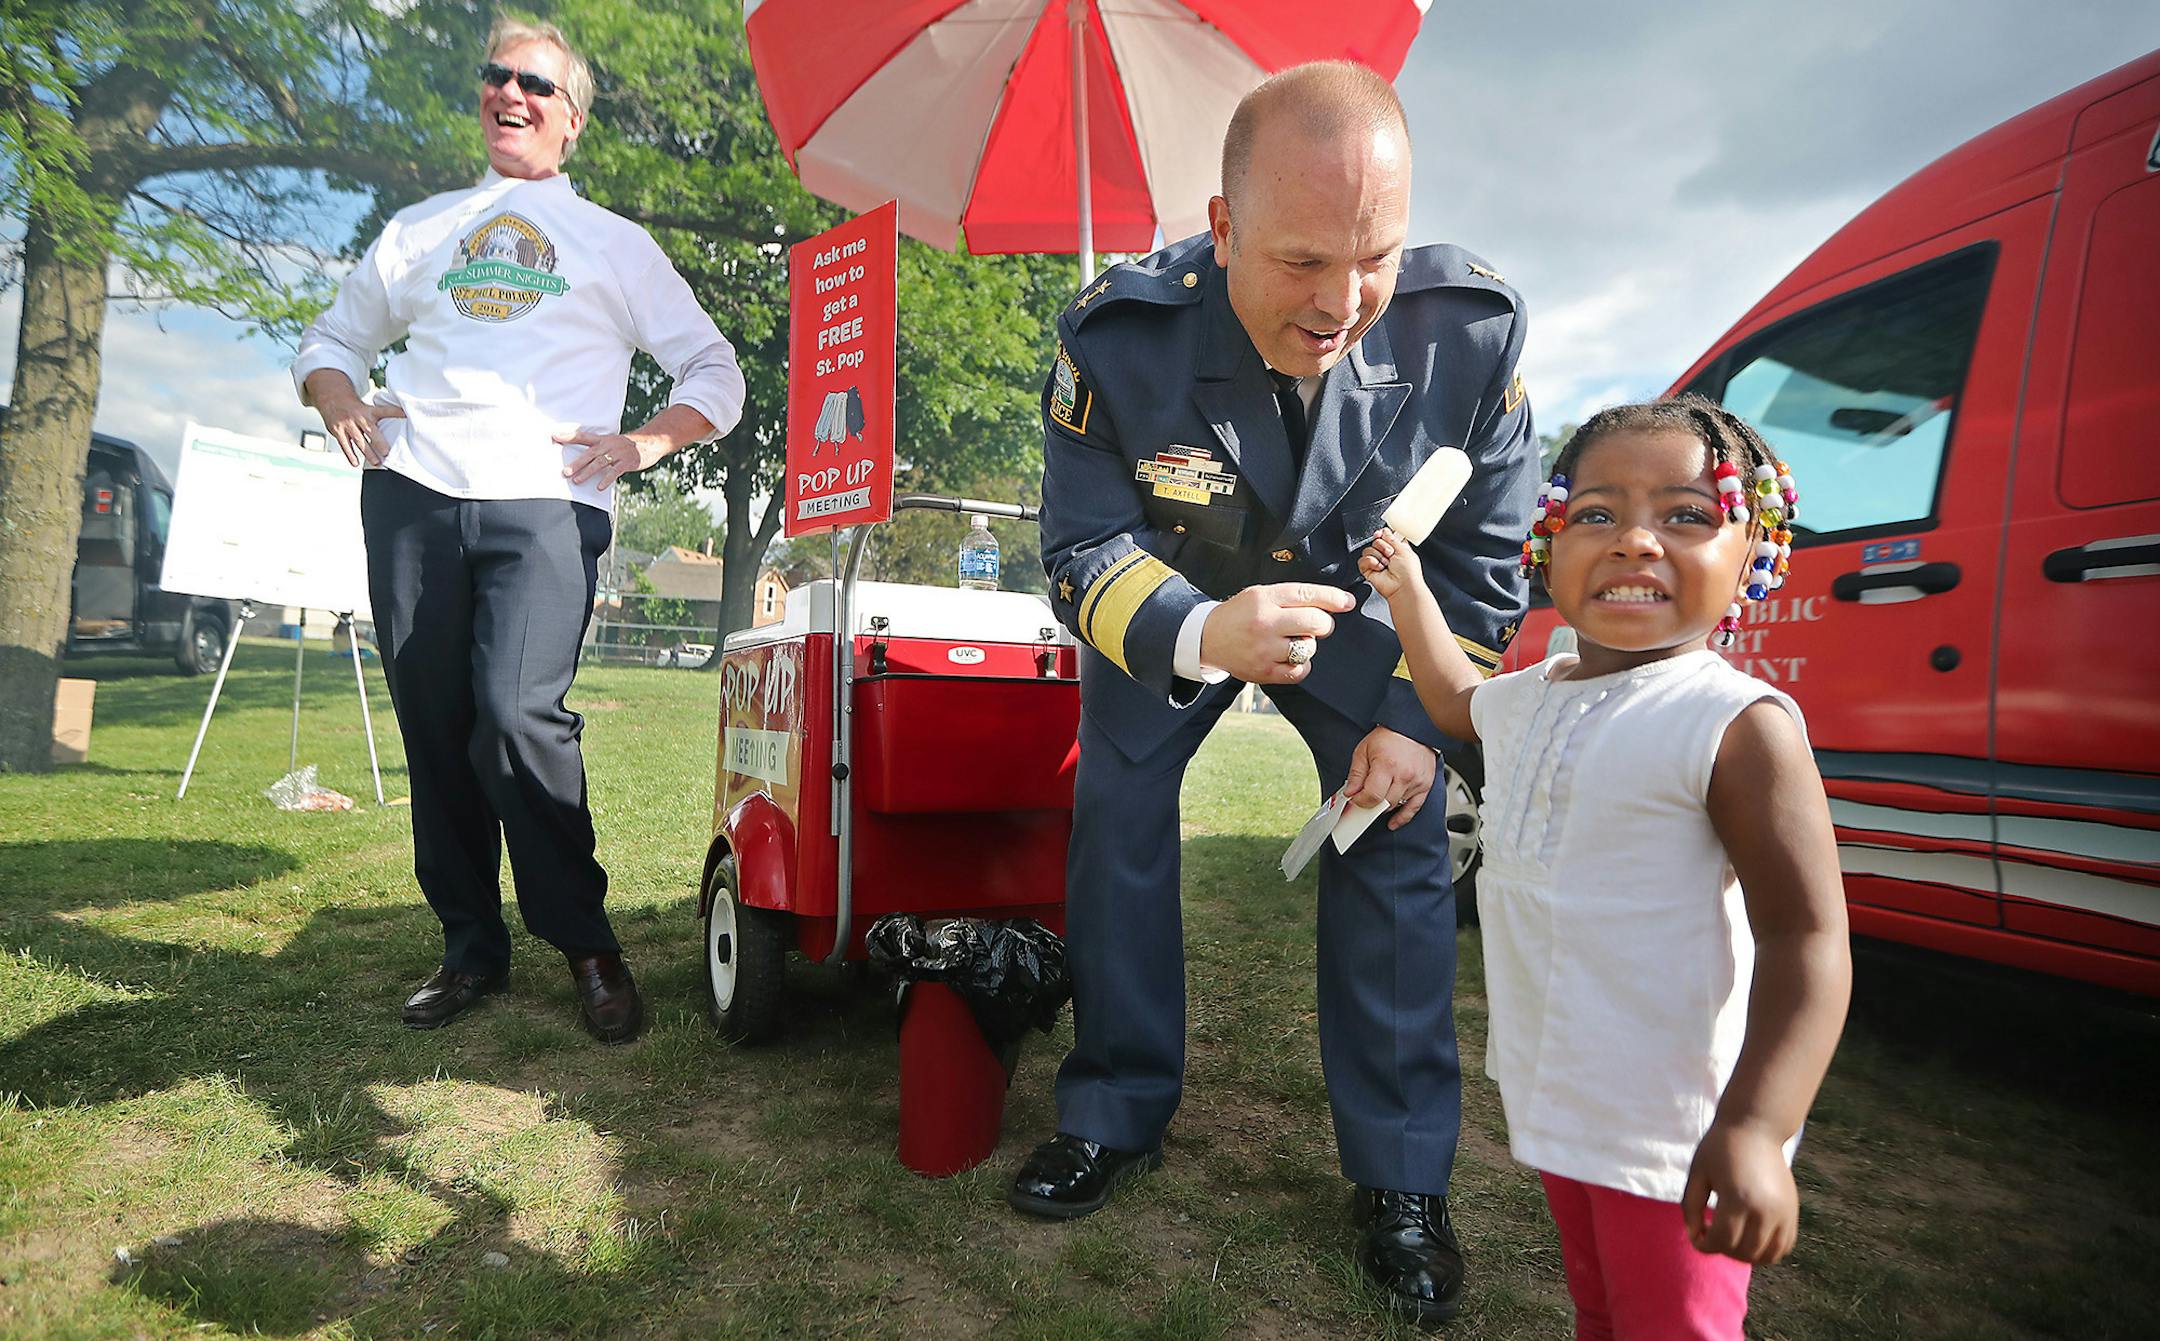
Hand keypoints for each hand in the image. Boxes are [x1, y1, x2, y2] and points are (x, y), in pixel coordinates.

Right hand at [316, 390, 405, 467]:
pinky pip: (345, 445)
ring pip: (359, 441)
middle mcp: (359, 418)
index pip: (384, 411)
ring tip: (376, 462)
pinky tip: (355, 463)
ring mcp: (348, 425)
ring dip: (368, 453)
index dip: (395, 412)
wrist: (332, 398)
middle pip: (371, 431)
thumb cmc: (354, 406)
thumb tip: (402, 420)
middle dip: (379, 443)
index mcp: (369, 411)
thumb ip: (381, 416)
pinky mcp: (338, 431)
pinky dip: (350, 455)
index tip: (405, 415)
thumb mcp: (368, 407)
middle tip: (387, 453)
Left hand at [558, 430, 663, 490]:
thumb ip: (597, 449)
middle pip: (590, 453)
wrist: (650, 443)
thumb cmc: (628, 446)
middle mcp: (609, 444)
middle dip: (577, 463)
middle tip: (565, 472)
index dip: (568, 436)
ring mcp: (618, 453)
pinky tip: (599, 487)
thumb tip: (581, 459)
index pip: (582, 436)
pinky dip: (606, 479)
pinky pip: (615, 471)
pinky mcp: (627, 462)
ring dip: (587, 472)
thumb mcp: (612, 443)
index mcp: (603, 439)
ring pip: (600, 463)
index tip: (554, 436)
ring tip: (577, 481)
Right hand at [1199, 582, 1355, 684]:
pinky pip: (1299, 670)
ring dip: (1308, 645)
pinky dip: (1301, 665)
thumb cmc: (1239, 614)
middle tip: (1317, 625)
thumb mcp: (1260, 595)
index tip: (1348, 602)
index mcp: (1265, 599)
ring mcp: (1264, 649)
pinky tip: (1289, 657)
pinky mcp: (1263, 672)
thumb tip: (1332, 603)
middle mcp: (1265, 623)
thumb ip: (1292, 597)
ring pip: (1309, 648)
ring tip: (1292, 642)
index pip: (1308, 595)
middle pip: (1315, 622)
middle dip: (1324, 624)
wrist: (1207, 638)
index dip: (1334, 598)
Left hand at [1341, 726, 1437, 828]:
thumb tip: (1350, 793)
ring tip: (1377, 798)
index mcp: (1387, 766)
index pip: (1372, 795)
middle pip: (1384, 803)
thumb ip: (1356, 774)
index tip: (1355, 799)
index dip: (1360, 801)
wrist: (1411, 728)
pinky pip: (1414, 808)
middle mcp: (1404, 775)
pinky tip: (1394, 821)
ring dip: (1384, 805)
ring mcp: (1416, 781)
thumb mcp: (1364, 751)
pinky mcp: (1425, 785)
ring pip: (1396, 805)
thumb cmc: (1388, 737)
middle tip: (1364, 800)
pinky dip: (1403, 817)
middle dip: (1371, 804)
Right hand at [1358, 526, 1425, 601]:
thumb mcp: (1403, 548)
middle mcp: (1385, 555)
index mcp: (1396, 548)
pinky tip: (1379, 568)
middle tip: (1390, 554)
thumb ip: (1392, 538)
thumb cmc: (1408, 571)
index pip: (1385, 536)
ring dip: (1378, 556)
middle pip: (1376, 541)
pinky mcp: (1368, 570)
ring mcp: (1376, 562)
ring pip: (1368, 549)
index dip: (1383, 534)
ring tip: (1386, 564)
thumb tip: (1384, 530)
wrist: (1402, 586)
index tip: (1383, 534)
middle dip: (1383, 546)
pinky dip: (1371, 562)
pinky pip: (1362, 560)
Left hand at [1682, 1119, 1799, 1263]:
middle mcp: (1765, 1210)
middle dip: (1722, 1249)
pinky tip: (1751, 1238)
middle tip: (1712, 1235)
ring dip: (1745, 1254)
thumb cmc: (1720, 1148)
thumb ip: (1691, 1207)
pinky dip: (1767, 1251)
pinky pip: (1783, 1247)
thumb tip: (1694, 1237)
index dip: (1704, 1245)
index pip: (1721, 1241)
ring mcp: (1783, 1213)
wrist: (1756, 1128)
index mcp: (1738, 1199)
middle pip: (1743, 1252)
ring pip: (1766, 1256)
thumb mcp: (1698, 1174)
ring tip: (1732, 1238)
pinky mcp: (1793, 1212)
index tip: (1697, 1237)